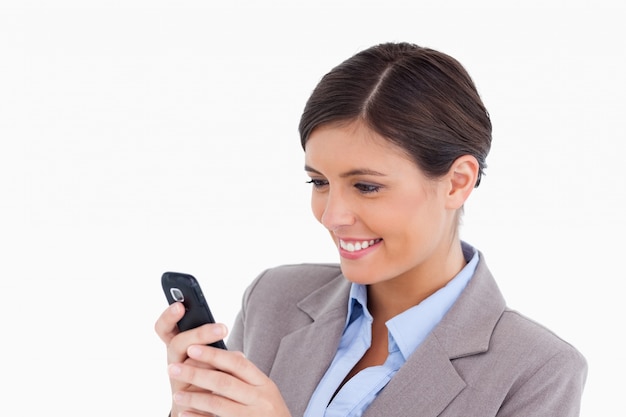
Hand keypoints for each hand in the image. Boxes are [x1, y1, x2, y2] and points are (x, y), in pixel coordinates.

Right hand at [155, 302, 228, 415]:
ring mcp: (178, 380)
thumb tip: (222, 330)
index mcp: (177, 345)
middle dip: (200, 334)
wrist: (204, 407)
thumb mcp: (207, 351)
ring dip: (211, 359)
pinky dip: (216, 379)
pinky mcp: (186, 398)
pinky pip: (200, 388)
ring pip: (191, 366)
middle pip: (178, 344)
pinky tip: (231, 376)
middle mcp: (174, 361)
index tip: (179, 305)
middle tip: (223, 328)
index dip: (168, 316)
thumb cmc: (207, 371)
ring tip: (232, 355)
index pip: (164, 328)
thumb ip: (209, 338)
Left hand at [168, 344, 291, 416]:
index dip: (214, 354)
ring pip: (218, 403)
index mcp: (264, 384)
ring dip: (194, 397)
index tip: (192, 347)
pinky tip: (184, 413)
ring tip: (176, 394)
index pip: (237, 364)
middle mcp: (260, 399)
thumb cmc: (270, 413)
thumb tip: (225, 354)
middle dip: (196, 373)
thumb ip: (246, 376)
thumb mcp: (265, 392)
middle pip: (224, 382)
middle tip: (173, 368)